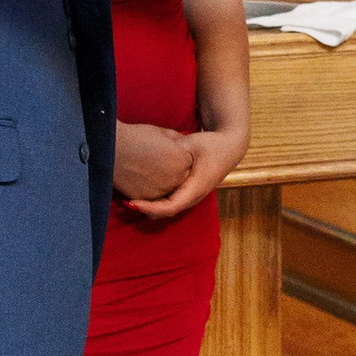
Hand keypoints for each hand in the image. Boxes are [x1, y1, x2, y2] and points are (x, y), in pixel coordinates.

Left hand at [123, 120, 245, 224]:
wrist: (230, 147)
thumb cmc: (211, 145)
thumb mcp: (191, 143)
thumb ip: (173, 150)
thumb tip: (153, 154)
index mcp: (196, 188)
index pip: (170, 207)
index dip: (150, 208)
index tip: (133, 202)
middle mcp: (194, 197)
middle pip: (166, 212)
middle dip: (146, 209)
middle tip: (125, 201)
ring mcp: (192, 196)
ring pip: (168, 209)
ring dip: (150, 206)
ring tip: (130, 198)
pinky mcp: (188, 192)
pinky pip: (170, 202)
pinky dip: (156, 201)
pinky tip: (143, 192)